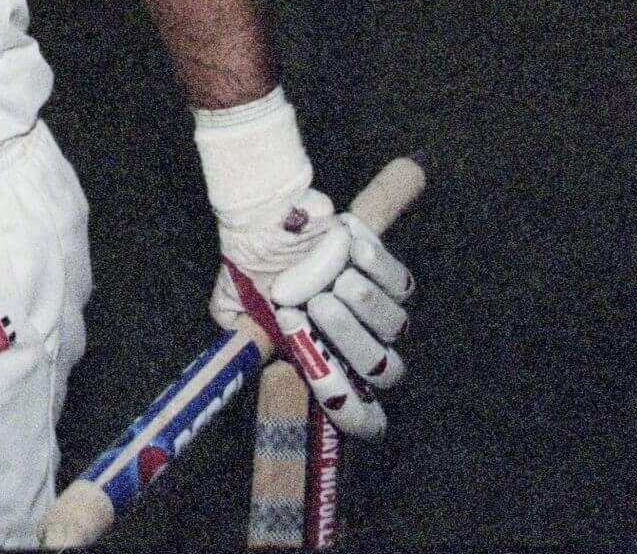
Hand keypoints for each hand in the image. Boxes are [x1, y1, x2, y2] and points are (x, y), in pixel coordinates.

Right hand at [210, 190, 413, 438]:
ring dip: (363, 303)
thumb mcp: (236, 310)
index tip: (323, 375)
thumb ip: (248, 341)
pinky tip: (348, 247)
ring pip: (394, 327)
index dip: (353, 412)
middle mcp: (356, 348)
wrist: (265, 220)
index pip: (361, 417)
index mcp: (324, 366)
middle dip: (349, 339)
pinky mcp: (392, 280)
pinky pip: (400, 285)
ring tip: (335, 278)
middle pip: (383, 371)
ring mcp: (378, 316)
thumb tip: (262, 360)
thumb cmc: (253, 268)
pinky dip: (376, 266)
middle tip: (318, 305)